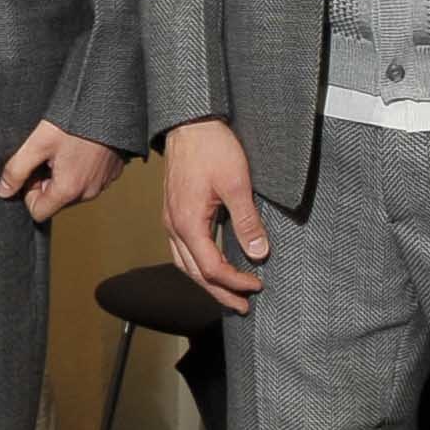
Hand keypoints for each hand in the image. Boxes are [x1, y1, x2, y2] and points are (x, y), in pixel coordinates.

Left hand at [0, 121, 123, 222]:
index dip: (29, 192)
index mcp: (69, 190)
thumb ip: (16, 170)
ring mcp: (103, 182)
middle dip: (46, 181)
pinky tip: (79, 146)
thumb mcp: (37, 143)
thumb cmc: (74, 121)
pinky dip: (81, 167)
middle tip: (48, 153)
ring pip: (73, 189)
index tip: (33, 168)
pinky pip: (90, 178)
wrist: (108, 103)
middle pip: (56, 201)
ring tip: (64, 146)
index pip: (38, 212)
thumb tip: (4, 192)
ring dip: (63, 174)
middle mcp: (89, 192)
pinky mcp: (112, 171)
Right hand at [163, 118, 267, 311]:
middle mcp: (174, 226)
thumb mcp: (237, 185)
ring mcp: (171, 219)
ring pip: (185, 263)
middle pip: (194, 273)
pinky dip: (198, 264)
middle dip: (219, 292)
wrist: (190, 123)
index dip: (234, 282)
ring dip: (206, 282)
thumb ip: (247, 221)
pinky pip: (182, 249)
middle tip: (242, 306)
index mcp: (188, 223)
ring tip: (227, 292)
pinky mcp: (174, 211)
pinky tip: (211, 263)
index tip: (256, 286)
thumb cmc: (211, 148)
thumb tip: (259, 252)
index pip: (212, 268)